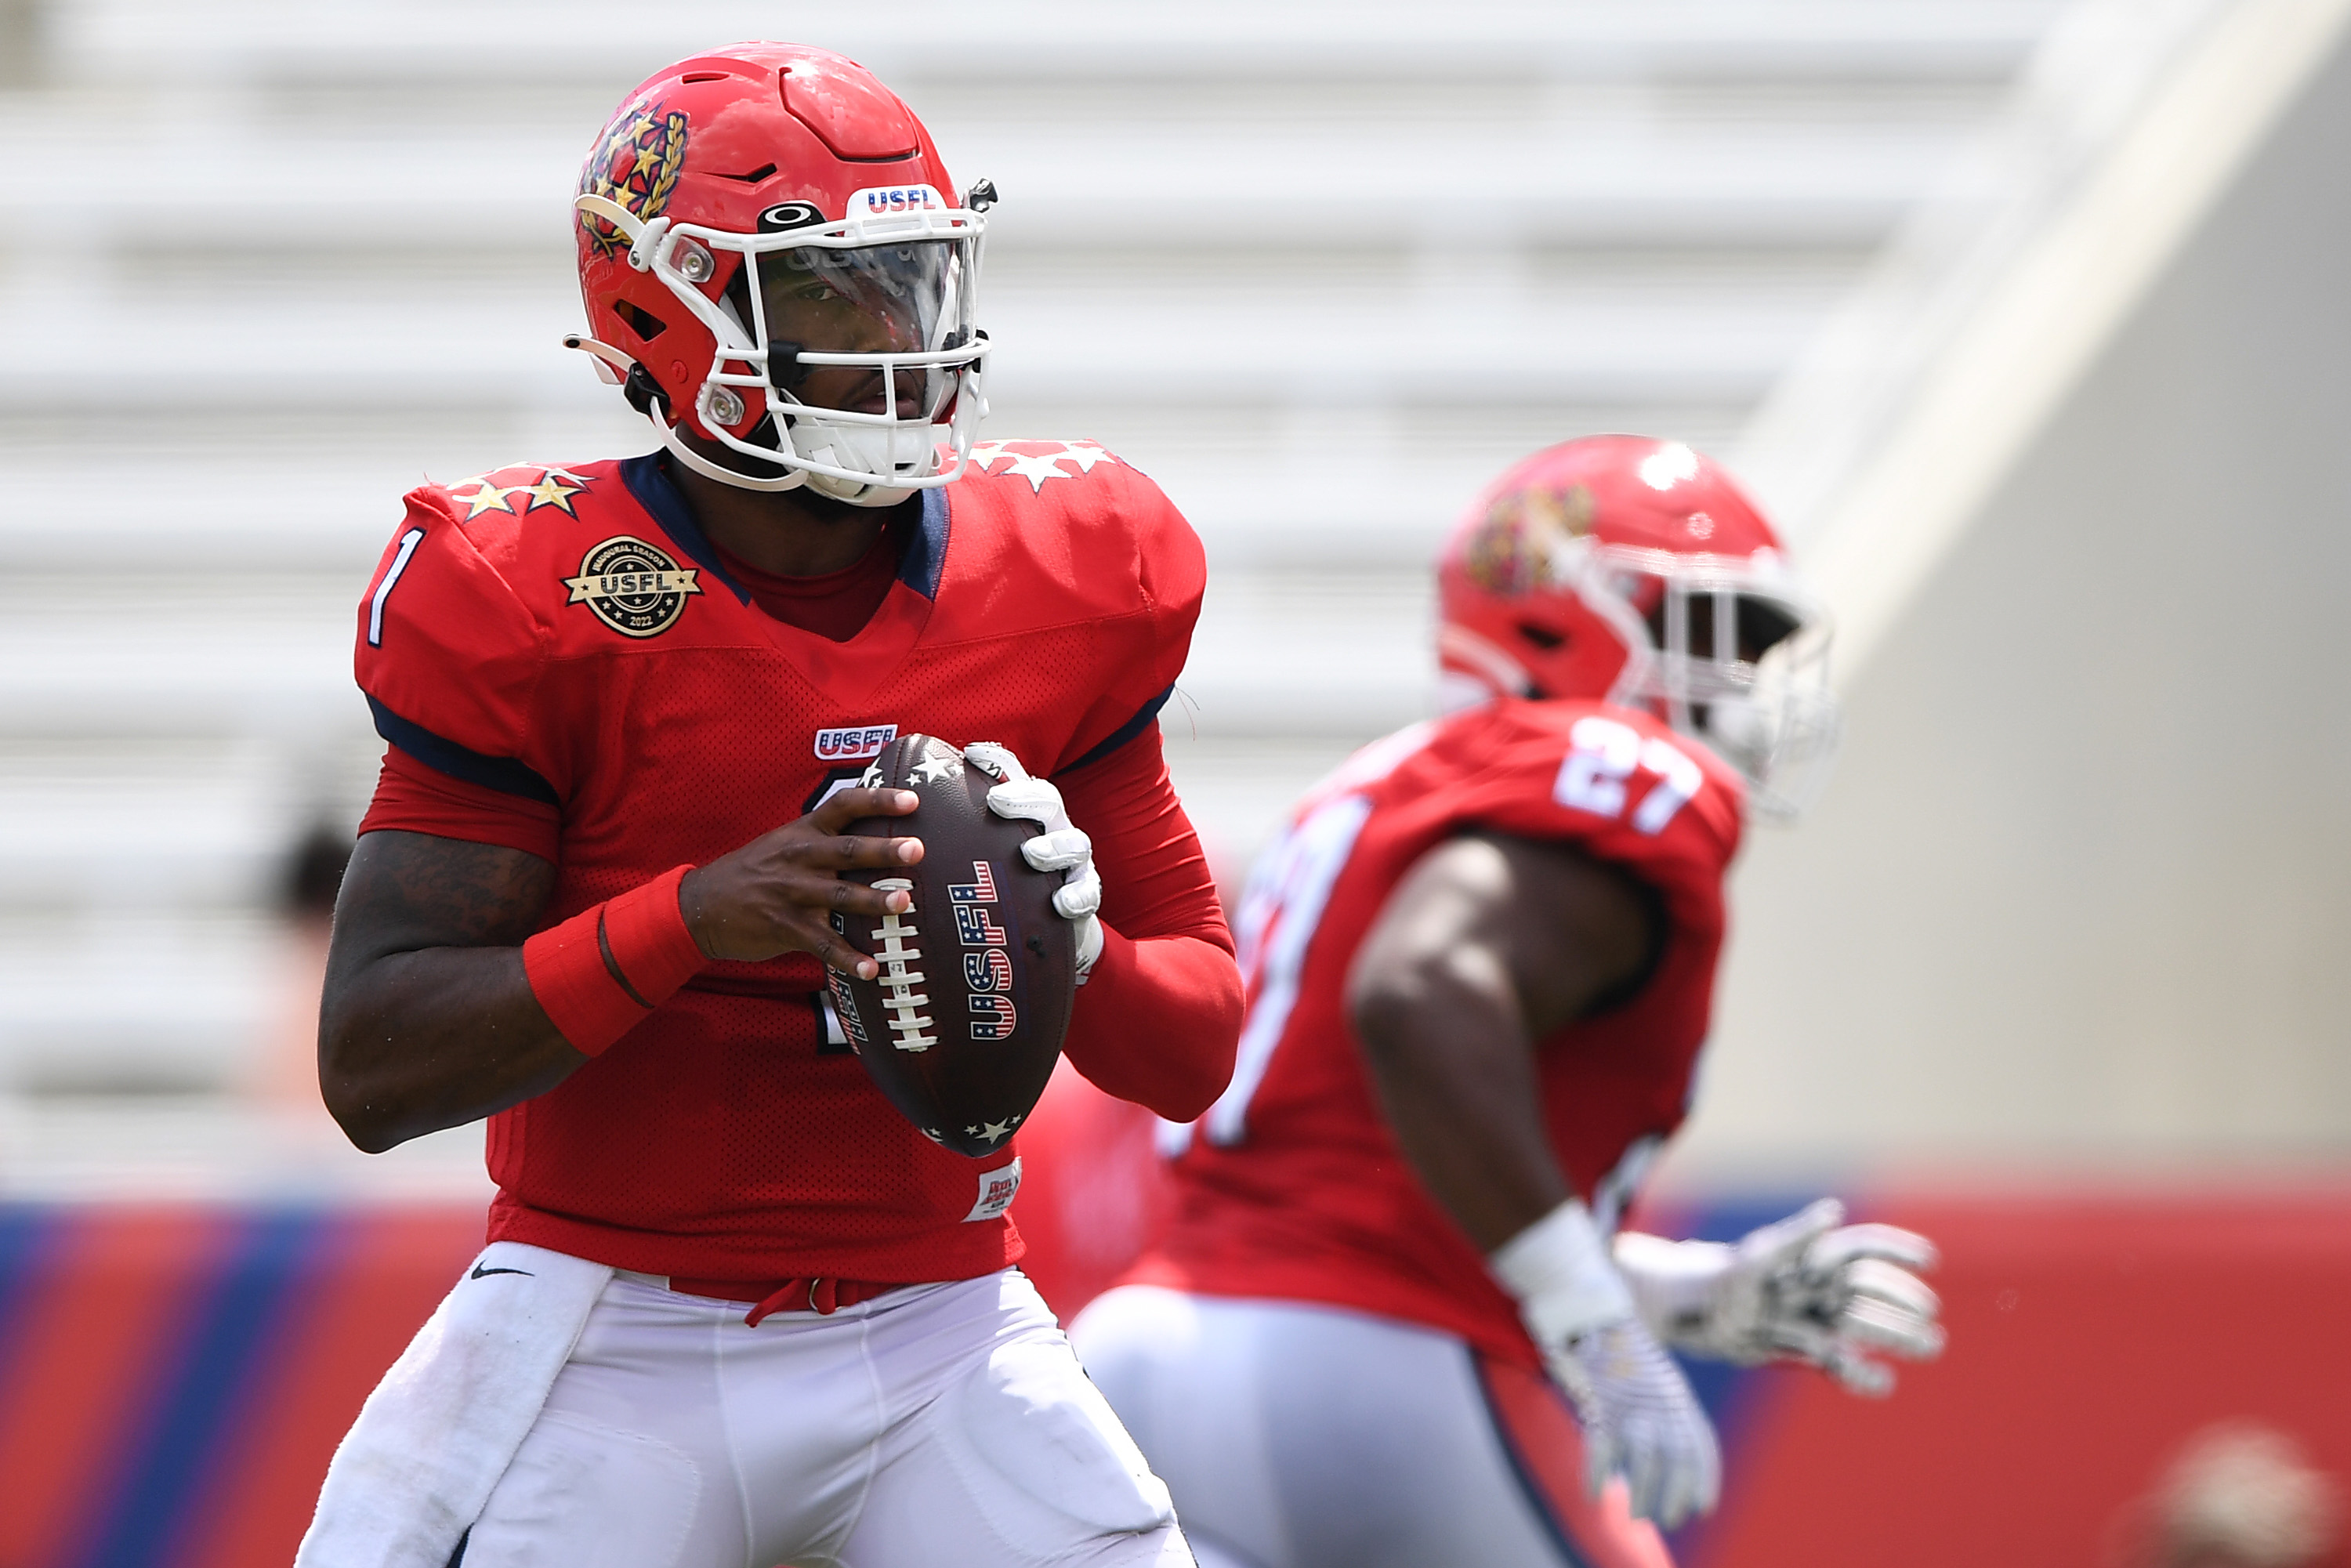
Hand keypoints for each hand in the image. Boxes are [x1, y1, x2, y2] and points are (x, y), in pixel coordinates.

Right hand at [678, 787, 923, 975]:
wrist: (702, 904)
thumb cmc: (756, 871)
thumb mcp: (785, 842)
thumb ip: (826, 837)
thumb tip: (880, 831)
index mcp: (803, 832)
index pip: (843, 806)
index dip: (877, 800)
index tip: (912, 799)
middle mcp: (799, 858)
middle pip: (846, 850)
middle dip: (882, 850)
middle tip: (916, 850)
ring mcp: (791, 894)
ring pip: (838, 896)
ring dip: (872, 901)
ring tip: (904, 904)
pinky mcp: (785, 928)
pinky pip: (822, 944)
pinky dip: (848, 958)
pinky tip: (872, 969)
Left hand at [962, 741, 1103, 978]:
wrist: (1047, 928)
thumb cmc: (1007, 882)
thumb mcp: (982, 856)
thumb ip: (957, 834)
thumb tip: (905, 813)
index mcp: (1028, 814)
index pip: (1016, 779)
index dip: (997, 763)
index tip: (971, 754)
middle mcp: (1054, 829)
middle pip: (1049, 801)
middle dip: (1025, 798)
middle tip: (997, 801)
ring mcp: (1074, 861)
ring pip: (1075, 844)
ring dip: (1054, 847)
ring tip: (1031, 853)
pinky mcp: (1085, 893)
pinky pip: (1088, 891)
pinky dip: (1077, 895)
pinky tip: (1061, 903)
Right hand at [1541, 1317, 1722, 1528]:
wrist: (1596, 1314)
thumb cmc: (1628, 1352)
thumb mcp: (1661, 1379)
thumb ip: (1671, 1413)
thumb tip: (1675, 1458)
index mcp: (1679, 1396)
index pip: (1701, 1445)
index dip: (1705, 1479)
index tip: (1704, 1509)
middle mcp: (1661, 1401)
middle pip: (1676, 1457)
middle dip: (1675, 1494)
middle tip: (1669, 1520)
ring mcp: (1631, 1401)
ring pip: (1643, 1457)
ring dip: (1642, 1492)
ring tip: (1638, 1516)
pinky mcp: (1600, 1401)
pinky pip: (1601, 1445)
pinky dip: (1596, 1472)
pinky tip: (1594, 1494)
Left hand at [1612, 1198, 1944, 1395]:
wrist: (1686, 1313)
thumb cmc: (1719, 1276)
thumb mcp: (1756, 1258)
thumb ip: (1795, 1238)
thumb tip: (1833, 1212)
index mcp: (1810, 1258)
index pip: (1863, 1249)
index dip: (1897, 1251)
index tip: (1930, 1262)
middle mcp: (1816, 1287)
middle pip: (1870, 1295)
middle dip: (1904, 1307)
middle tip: (1934, 1328)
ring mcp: (1809, 1318)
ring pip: (1862, 1327)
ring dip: (1897, 1337)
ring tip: (1928, 1348)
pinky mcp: (1797, 1349)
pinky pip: (1837, 1362)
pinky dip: (1860, 1373)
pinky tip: (1881, 1383)